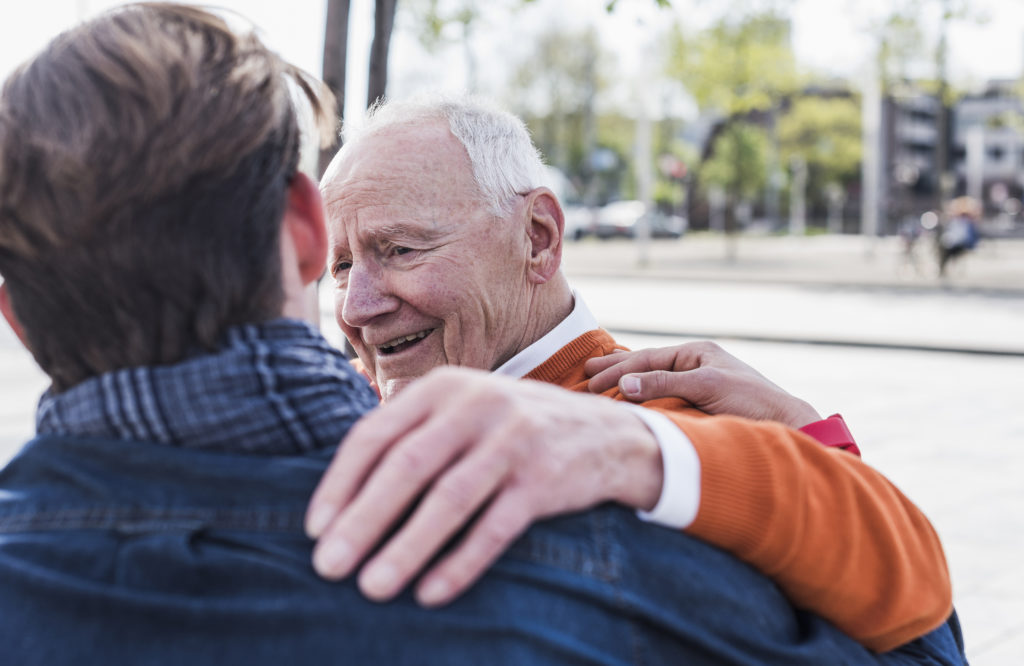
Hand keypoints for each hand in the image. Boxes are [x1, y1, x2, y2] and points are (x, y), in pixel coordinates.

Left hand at [304, 366, 662, 606]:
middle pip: (407, 466)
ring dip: (406, 547)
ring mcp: (513, 440)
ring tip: (372, 588)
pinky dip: (461, 562)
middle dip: (362, 520)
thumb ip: (411, 435)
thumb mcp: (461, 412)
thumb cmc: (510, 430)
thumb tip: (342, 500)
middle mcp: (475, 405)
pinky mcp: (544, 478)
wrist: (604, 435)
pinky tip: (431, 594)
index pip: (376, 434)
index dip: (341, 484)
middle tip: (328, 567)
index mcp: (442, 388)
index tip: (315, 530)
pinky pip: (495, 527)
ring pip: (449, 498)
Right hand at [585, 341, 820, 428]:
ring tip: (598, 382)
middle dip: (615, 370)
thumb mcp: (708, 386)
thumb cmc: (752, 401)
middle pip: (646, 365)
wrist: (786, 425)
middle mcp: (695, 365)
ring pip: (653, 380)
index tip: (591, 382)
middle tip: (584, 376)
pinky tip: (629, 400)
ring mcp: (697, 383)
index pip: (647, 359)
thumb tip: (625, 383)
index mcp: (696, 353)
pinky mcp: (700, 404)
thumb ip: (665, 383)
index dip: (617, 370)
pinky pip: (663, 396)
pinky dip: (642, 397)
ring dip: (625, 383)